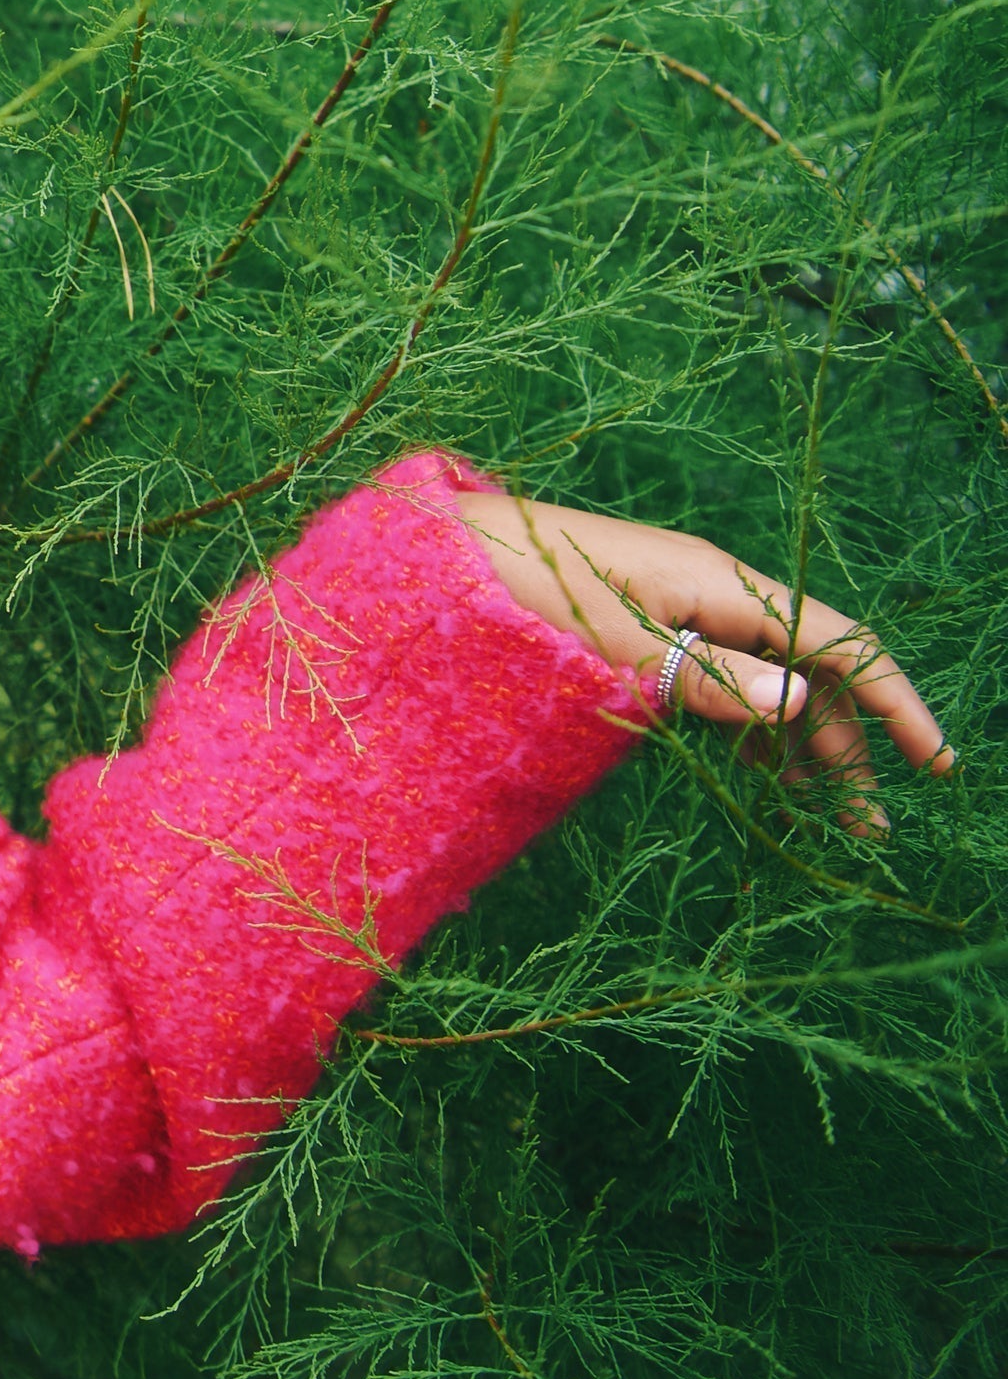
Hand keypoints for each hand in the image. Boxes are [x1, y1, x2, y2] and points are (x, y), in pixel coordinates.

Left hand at [450, 492, 951, 828]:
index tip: (934, 764)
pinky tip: (759, 769)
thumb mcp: (614, 642)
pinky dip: (752, 723)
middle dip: (850, 740)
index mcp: (719, 583)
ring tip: (822, 812)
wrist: (443, 551)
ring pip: (770, 675)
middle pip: (811, 666)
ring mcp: (680, 605)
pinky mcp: (647, 623)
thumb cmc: (521, 588)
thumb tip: (798, 704)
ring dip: (803, 740)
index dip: (893, 700)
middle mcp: (712, 589)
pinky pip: (725, 674)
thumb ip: (704, 676)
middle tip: (868, 826)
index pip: (838, 641)